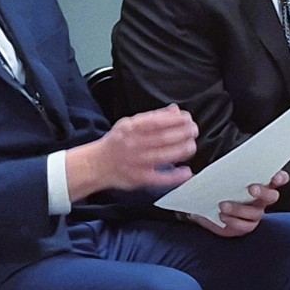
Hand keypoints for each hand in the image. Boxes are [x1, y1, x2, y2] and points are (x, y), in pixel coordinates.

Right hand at [72, 106, 197, 195]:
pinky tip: (186, 171)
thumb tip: (175, 110)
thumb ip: (153, 117)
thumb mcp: (130, 124)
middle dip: (183, 133)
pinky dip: (175, 176)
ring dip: (183, 150)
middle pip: (163, 138)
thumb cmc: (116, 143)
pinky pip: (160, 178)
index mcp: (131, 129)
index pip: (157, 121)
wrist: (95, 165)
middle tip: (194, 130)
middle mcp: (133, 145)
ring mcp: (137, 162)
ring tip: (192, 145)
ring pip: (164, 155)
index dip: (175, 119)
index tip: (187, 118)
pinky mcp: (140, 178)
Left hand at [192, 172, 285, 238]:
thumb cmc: (214, 186)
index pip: (278, 178)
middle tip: (251, 189)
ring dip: (240, 209)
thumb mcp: (217, 174)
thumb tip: (201, 165)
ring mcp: (254, 213)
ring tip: (223, 205)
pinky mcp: (245, 226)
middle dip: (263, 192)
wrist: (202, 205)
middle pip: (272, 196)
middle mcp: (261, 199)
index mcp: (260, 182)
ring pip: (256, 213)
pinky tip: (222, 216)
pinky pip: (245, 226)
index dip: (280, 178)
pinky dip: (234, 221)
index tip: (275, 177)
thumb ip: (218, 168)